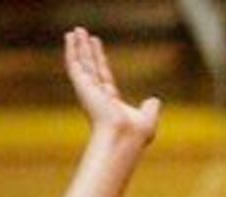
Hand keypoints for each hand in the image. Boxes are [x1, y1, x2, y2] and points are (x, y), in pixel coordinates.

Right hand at [63, 28, 158, 143]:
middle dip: (87, 51)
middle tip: (82, 34)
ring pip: (81, 63)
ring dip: (78, 46)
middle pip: (91, 66)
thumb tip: (155, 100)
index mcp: (110, 102)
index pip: (103, 75)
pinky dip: (71, 50)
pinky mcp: (82, 85)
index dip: (100, 60)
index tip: (96, 46)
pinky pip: (74, 63)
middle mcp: (96, 95)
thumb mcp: (147, 118)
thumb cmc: (136, 134)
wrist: (124, 137)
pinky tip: (70, 37)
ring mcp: (88, 90)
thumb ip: (150, 108)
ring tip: (75, 30)